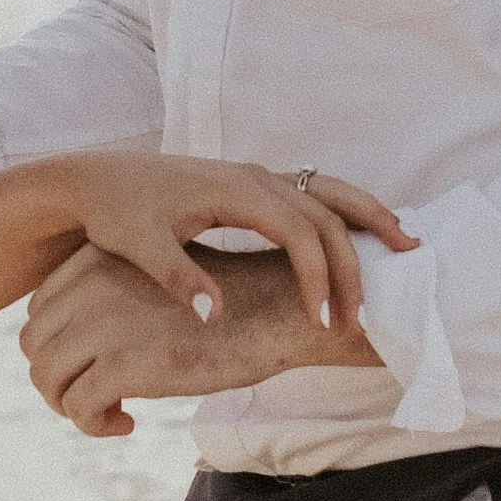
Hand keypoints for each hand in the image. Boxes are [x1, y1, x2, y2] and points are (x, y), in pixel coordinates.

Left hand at [21, 238, 373, 438]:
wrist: (278, 309)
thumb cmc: (228, 300)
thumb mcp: (162, 281)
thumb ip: (117, 298)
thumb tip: (82, 341)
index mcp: (97, 260)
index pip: (40, 311)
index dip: (56, 347)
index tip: (88, 367)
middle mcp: (91, 287)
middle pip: (35, 345)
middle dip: (58, 380)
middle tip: (93, 398)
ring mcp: (105, 325)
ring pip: (47, 379)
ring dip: (71, 405)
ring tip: (109, 413)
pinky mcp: (126, 364)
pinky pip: (79, 407)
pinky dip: (94, 424)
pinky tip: (127, 424)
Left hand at [49, 151, 413, 340]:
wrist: (94, 180)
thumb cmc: (115, 214)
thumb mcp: (141, 247)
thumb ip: (179, 277)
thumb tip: (216, 311)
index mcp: (235, 190)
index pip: (300, 232)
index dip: (319, 277)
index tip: (324, 322)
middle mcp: (254, 177)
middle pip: (326, 214)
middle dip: (355, 263)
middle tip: (368, 315)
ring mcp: (257, 178)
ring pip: (329, 194)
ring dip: (369, 219)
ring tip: (407, 247)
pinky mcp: (252, 186)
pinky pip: (313, 194)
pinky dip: (346, 211)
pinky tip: (365, 236)